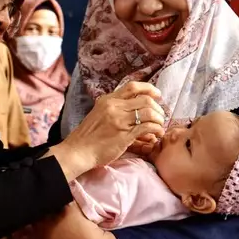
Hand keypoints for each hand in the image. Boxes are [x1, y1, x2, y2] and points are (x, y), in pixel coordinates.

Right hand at [49, 82, 165, 179]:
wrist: (78, 151)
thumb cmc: (88, 136)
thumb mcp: (99, 115)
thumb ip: (116, 110)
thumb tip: (137, 113)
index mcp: (107, 100)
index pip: (132, 87)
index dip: (149, 88)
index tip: (158, 95)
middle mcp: (114, 107)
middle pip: (145, 99)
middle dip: (158, 107)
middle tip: (161, 116)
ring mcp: (119, 120)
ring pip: (149, 112)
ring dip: (159, 119)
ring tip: (160, 126)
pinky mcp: (124, 135)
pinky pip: (148, 127)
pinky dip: (157, 129)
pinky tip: (157, 134)